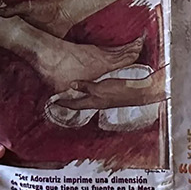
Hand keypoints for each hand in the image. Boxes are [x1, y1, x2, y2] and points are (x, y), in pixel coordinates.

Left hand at [50, 72, 164, 109]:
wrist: (138, 92)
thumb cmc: (120, 91)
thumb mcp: (100, 87)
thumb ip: (86, 86)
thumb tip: (72, 84)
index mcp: (93, 102)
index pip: (74, 105)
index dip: (63, 104)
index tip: (53, 103)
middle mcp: (97, 103)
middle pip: (79, 104)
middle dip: (69, 102)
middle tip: (59, 98)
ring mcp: (104, 100)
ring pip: (86, 100)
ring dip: (78, 97)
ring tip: (70, 93)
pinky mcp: (110, 95)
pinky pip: (94, 95)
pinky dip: (87, 92)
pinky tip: (88, 87)